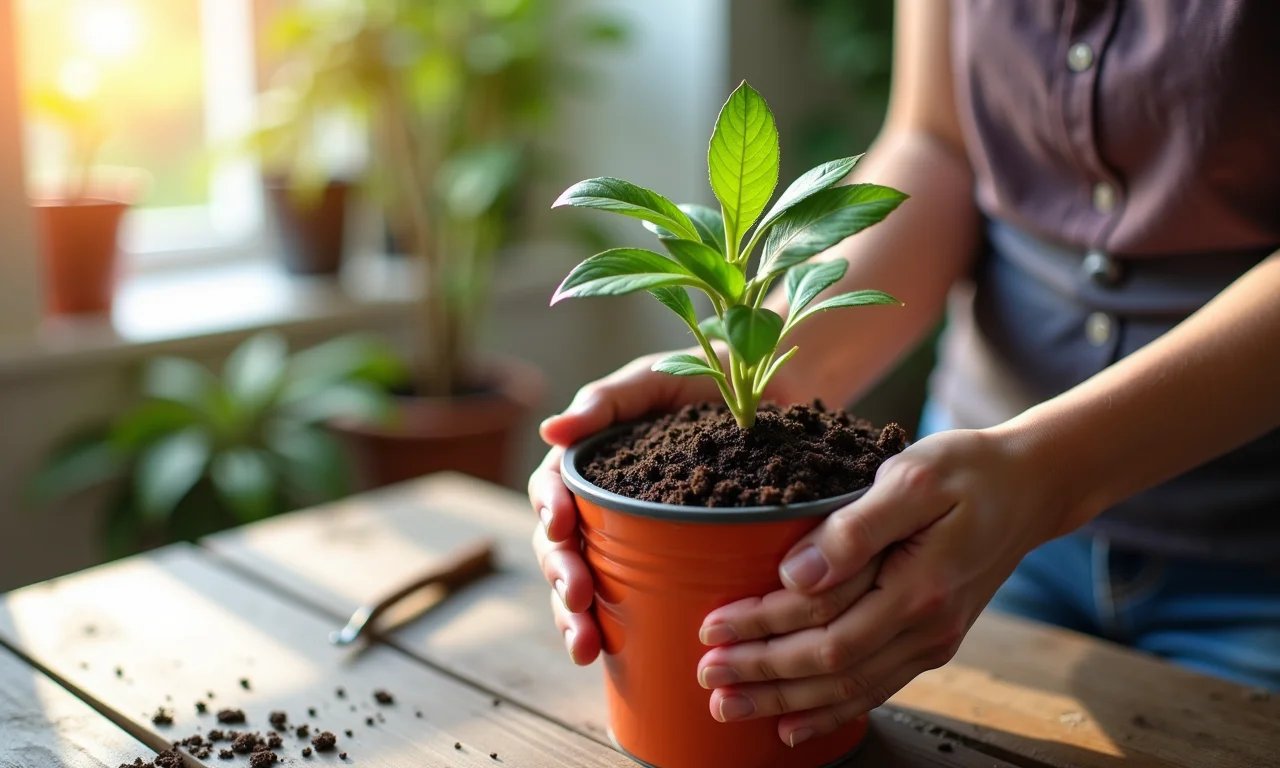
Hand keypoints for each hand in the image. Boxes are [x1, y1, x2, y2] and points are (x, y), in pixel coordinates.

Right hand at [530, 351, 748, 664]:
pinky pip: (643, 595)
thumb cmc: (705, 371)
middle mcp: (606, 502)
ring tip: (586, 647)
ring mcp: (638, 534)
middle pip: (564, 549)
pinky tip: (620, 655)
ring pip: (593, 582)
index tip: (561, 531)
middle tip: (576, 606)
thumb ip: (607, 400)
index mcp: (593, 460)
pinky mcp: (675, 557)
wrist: (772, 388)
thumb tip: (548, 430)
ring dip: (577, 617)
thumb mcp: (655, 377)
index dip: (549, 514)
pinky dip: (625, 628)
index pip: (552, 492)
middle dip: (561, 582)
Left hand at [695, 427, 1067, 746]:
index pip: (823, 622)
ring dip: (785, 701)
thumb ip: (856, 527)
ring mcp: (931, 640)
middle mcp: (926, 626)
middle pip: (829, 667)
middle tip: (707, 678)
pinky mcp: (931, 642)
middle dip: (762, 674)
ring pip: (849, 688)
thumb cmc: (968, 471)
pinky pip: (875, 689)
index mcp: (918, 585)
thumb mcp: (914, 477)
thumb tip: (796, 573)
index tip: (712, 627)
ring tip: (730, 707)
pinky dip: (831, 711)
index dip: (762, 629)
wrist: (1030, 488)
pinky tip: (794, 724)